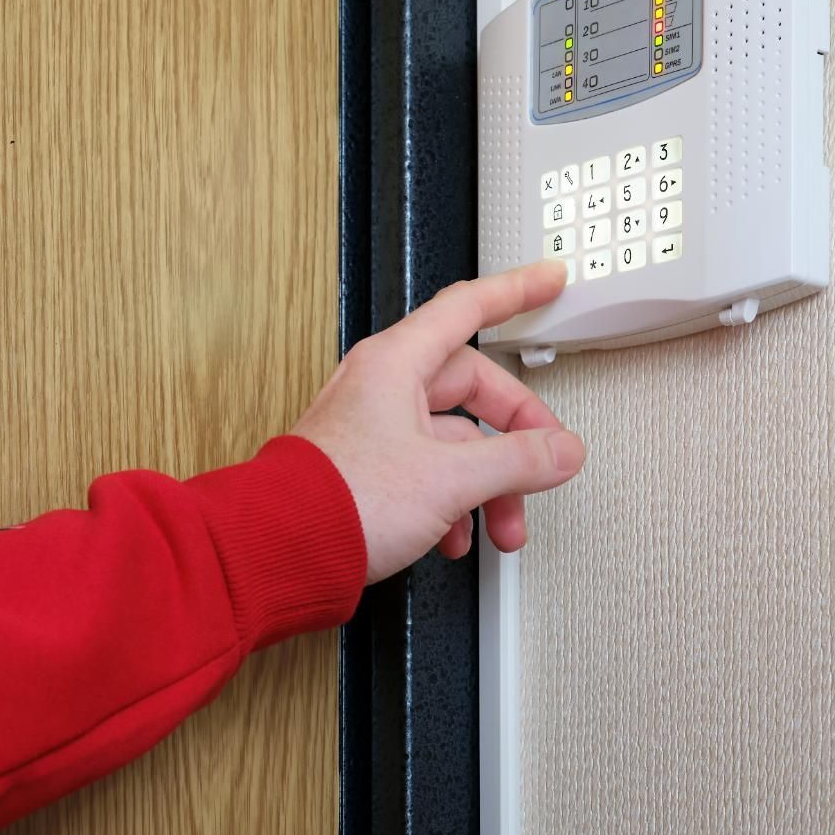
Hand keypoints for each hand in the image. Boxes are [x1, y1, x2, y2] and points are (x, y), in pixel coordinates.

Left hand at [291, 261, 583, 583]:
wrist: (275, 554)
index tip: (548, 280)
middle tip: (544, 462)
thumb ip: (516, 461)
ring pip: (452, 438)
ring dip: (487, 482)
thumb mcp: (449, 480)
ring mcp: (372, 426)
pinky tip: (455, 536)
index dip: (516, 290)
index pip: (469, 307)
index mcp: (397, 363)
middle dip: (514, 435)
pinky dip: (452, 500)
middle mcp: (382, 386)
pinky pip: (427, 469)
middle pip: (472, 387)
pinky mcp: (365, 467)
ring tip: (502, 525)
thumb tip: (560, 451)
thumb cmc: (338, 502)